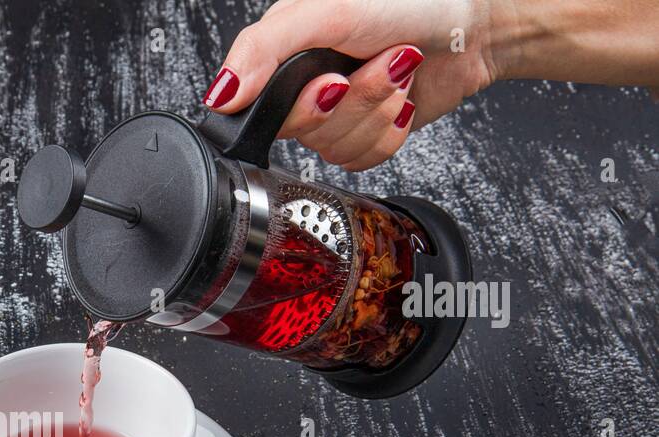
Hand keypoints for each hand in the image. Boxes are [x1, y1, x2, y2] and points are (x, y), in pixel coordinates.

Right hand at [202, 0, 501, 170]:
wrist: (474, 23)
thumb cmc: (412, 0)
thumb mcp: (326, 10)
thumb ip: (264, 49)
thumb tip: (221, 94)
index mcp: (283, 52)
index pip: (258, 108)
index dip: (300, 106)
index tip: (330, 81)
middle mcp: (305, 84)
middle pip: (301, 134)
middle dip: (349, 103)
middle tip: (365, 69)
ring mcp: (337, 113)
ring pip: (334, 149)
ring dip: (375, 111)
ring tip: (393, 71)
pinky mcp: (367, 134)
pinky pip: (362, 160)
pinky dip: (388, 130)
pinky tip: (400, 99)